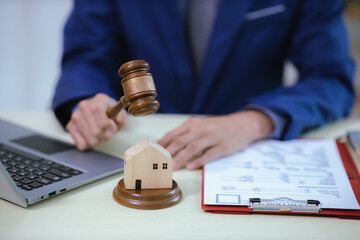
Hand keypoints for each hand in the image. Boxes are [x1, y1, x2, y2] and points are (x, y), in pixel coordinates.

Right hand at [66, 93, 127, 149]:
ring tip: (100, 132)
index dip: (110, 128)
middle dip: (106, 135)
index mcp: (99, 101)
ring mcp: (75, 116)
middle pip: (97, 133)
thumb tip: (116, 120)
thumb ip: (122, 117)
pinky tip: (91, 135)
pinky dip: (89, 144)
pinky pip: (82, 145)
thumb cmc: (109, 112)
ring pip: (91, 141)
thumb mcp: (119, 113)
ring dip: (98, 140)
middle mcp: (84, 106)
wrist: (95, 110)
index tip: (111, 126)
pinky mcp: (70, 126)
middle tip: (107, 131)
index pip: (103, 123)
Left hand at [157, 110, 273, 169]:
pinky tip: (192, 167)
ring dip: (181, 158)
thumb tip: (165, 144)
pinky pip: (210, 154)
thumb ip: (185, 133)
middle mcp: (202, 129)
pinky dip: (200, 161)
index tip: (153, 154)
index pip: (174, 134)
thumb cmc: (218, 126)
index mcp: (194, 124)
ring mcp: (213, 137)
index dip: (162, 145)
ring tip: (173, 167)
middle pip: (181, 141)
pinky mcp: (223, 146)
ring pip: (194, 147)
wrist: (243, 124)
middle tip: (159, 163)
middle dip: (169, 153)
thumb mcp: (201, 125)